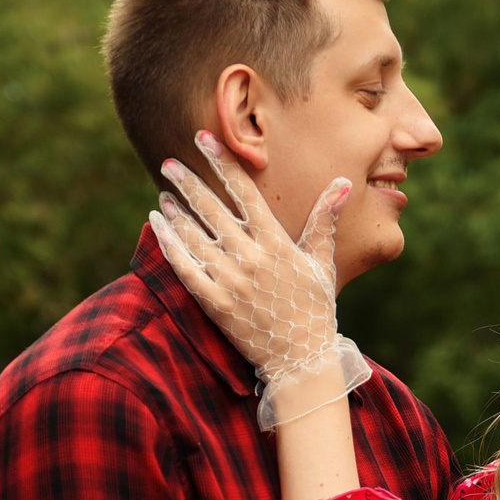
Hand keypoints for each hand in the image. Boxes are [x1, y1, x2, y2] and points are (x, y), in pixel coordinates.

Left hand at [150, 132, 369, 428]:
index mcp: (277, 244)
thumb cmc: (314, 308)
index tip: (204, 140)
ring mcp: (232, 282)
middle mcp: (252, 259)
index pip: (245, 193)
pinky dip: (169, 244)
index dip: (223, 163)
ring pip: (195, 238)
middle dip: (189, 183)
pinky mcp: (216, 304)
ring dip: (176, 212)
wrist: (301, 359)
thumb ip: (325, 220)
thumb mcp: (322, 262)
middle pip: (213, 211)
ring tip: (164, 194)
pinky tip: (157, 226)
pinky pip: (185, 268)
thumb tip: (342, 183)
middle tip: (169, 162)